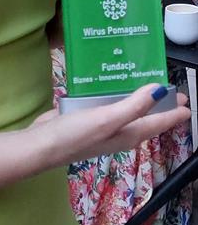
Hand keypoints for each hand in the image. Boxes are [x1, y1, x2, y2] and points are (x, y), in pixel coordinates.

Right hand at [31, 84, 188, 165]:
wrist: (42, 146)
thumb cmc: (76, 135)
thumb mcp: (108, 119)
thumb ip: (134, 106)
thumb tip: (159, 90)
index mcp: (128, 134)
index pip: (157, 123)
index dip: (173, 113)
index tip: (187, 104)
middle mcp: (118, 130)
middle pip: (144, 116)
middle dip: (158, 104)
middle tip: (170, 88)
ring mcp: (102, 125)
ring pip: (125, 109)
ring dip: (135, 96)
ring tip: (140, 79)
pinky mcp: (86, 117)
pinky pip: (106, 103)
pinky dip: (112, 94)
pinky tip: (107, 82)